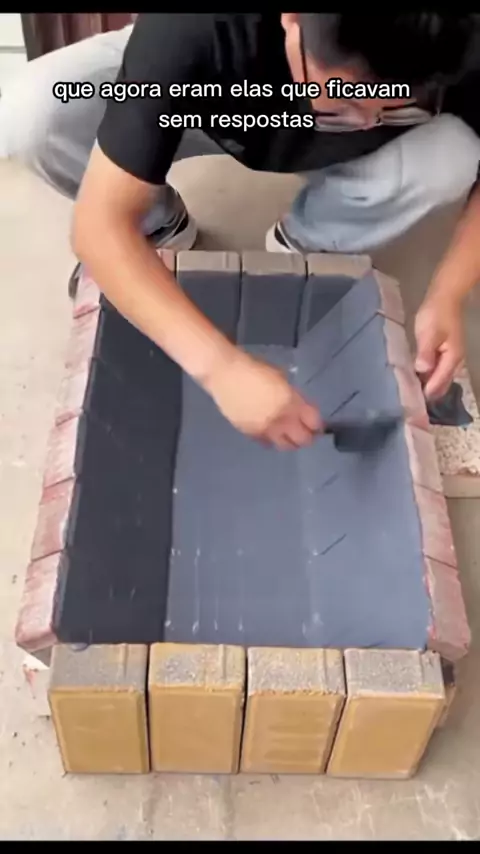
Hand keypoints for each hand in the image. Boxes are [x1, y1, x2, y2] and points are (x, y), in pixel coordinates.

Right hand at [205, 349, 321, 448]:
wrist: (225, 374)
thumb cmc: (254, 369)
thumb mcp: (280, 378)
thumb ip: (292, 396)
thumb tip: (298, 407)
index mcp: (291, 402)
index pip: (314, 422)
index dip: (317, 425)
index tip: (317, 425)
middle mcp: (281, 419)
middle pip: (303, 439)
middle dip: (308, 437)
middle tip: (306, 433)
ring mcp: (265, 429)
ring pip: (285, 446)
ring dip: (291, 442)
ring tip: (289, 435)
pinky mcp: (250, 433)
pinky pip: (266, 443)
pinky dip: (272, 440)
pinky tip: (271, 434)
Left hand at [414, 293, 464, 399]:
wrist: (444, 297)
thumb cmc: (436, 314)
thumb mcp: (429, 333)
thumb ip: (426, 353)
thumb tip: (422, 370)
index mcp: (452, 359)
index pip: (438, 383)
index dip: (425, 394)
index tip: (410, 403)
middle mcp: (454, 363)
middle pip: (441, 385)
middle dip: (426, 394)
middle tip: (406, 403)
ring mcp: (450, 359)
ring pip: (438, 379)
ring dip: (426, 386)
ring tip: (407, 394)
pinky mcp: (443, 354)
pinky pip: (435, 371)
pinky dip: (426, 377)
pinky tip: (413, 379)